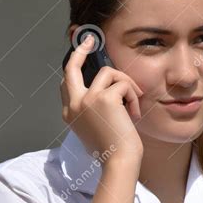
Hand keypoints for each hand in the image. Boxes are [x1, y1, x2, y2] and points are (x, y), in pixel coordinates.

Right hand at [60, 33, 143, 162]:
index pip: (68, 83)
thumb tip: (110, 91)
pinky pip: (123, 83)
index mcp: (69, 114)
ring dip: (126, 86)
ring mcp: (86, 100)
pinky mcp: (103, 98)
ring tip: (133, 107)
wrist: (118, 163)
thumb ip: (95, 111)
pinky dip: (133, 96)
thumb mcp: (97, 129)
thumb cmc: (113, 151)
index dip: (75, 67)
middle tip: (91, 39)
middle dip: (81, 50)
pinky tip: (134, 114)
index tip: (81, 52)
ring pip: (108, 73)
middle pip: (71, 67)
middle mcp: (73, 105)